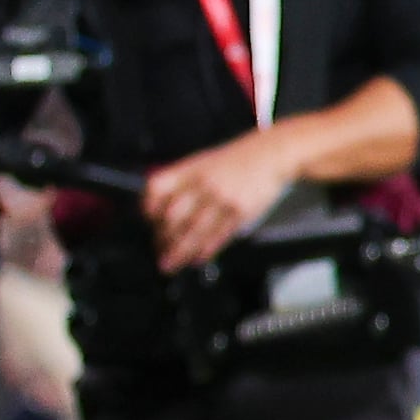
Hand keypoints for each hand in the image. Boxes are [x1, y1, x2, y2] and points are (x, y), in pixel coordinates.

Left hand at [142, 126, 304, 270]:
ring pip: (193, 232)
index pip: (157, 189)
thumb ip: (182, 183)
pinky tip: (197, 258)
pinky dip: (204, 251)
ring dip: (178, 252)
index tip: (148, 222)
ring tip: (169, 265)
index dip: (148, 209)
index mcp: (191, 169)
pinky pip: (217, 237)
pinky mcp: (240, 213)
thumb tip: (160, 211)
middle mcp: (204, 184)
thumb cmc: (238, 160)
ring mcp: (222, 199)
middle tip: (158, 250)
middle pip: (172, 216)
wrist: (272, 154)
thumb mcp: (204, 163)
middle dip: (162, 238)